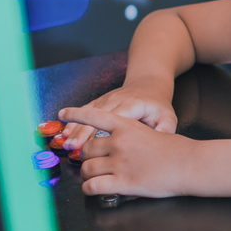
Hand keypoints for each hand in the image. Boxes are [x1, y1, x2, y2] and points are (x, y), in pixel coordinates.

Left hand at [58, 106, 197, 197]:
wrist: (190, 164)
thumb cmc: (176, 150)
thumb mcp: (154, 129)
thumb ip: (131, 134)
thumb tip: (115, 142)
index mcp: (127, 126)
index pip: (95, 116)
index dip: (76, 114)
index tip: (63, 113)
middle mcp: (120, 142)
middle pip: (87, 148)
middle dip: (86, 156)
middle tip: (92, 161)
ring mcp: (120, 163)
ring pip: (86, 168)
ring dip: (86, 174)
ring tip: (93, 177)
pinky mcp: (123, 183)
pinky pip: (92, 186)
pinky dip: (88, 189)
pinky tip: (93, 189)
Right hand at [60, 78, 176, 149]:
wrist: (149, 83)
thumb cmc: (158, 104)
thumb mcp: (167, 116)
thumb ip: (165, 129)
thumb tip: (160, 141)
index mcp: (132, 106)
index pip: (113, 119)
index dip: (99, 131)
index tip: (88, 144)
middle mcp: (116, 101)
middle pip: (96, 117)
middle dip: (82, 132)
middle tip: (71, 146)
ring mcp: (106, 100)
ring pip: (87, 114)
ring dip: (75, 127)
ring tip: (63, 141)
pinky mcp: (100, 101)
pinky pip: (86, 110)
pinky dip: (74, 120)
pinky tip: (64, 130)